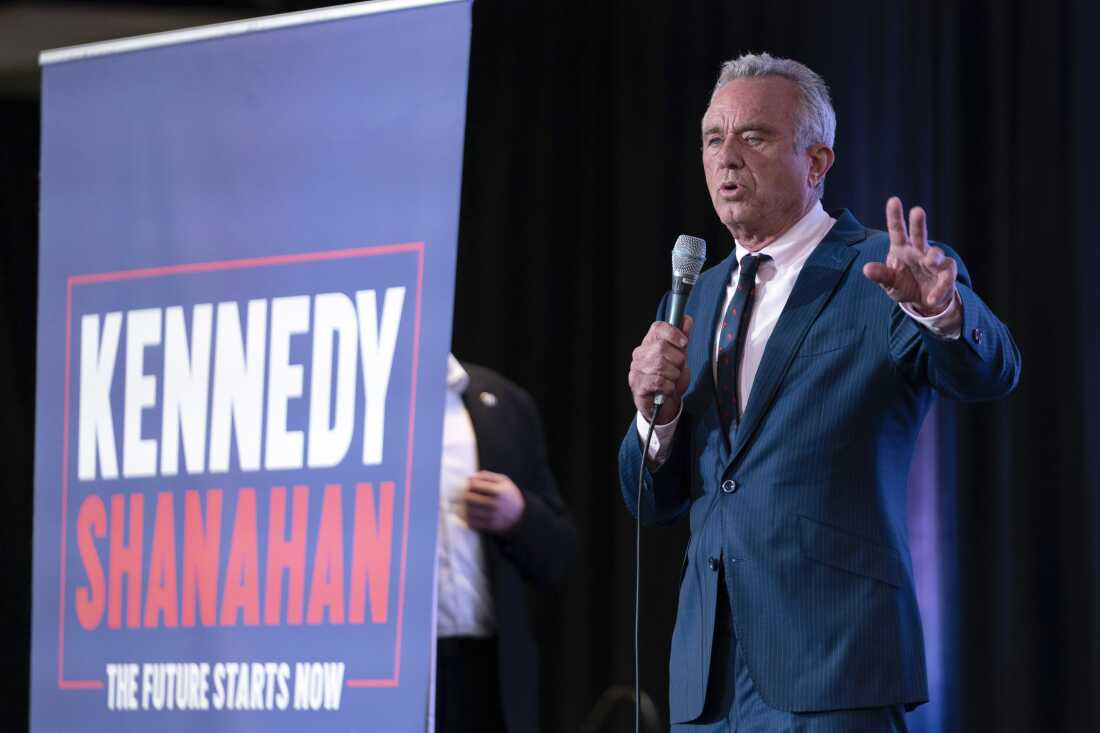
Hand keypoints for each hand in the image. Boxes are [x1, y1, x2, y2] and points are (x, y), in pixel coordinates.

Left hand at [463, 471, 525, 534]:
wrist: (520, 514)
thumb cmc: (508, 494)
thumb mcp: (503, 480)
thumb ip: (486, 476)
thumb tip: (470, 478)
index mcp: (497, 491)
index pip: (474, 485)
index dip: (469, 483)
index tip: (471, 484)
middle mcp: (494, 504)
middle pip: (468, 498)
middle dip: (465, 494)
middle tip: (466, 493)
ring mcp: (491, 516)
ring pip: (468, 510)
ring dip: (465, 505)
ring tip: (468, 502)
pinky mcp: (489, 526)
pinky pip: (472, 522)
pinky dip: (467, 517)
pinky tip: (470, 512)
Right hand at [628, 316, 693, 421]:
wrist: (663, 405)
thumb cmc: (670, 379)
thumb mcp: (680, 358)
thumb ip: (682, 340)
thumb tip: (686, 319)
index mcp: (649, 343)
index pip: (658, 328)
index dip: (673, 333)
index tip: (684, 343)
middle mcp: (640, 354)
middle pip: (661, 347)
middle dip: (677, 360)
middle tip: (677, 368)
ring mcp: (636, 370)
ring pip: (661, 365)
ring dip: (673, 375)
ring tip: (671, 380)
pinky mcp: (637, 385)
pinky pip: (659, 381)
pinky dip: (668, 387)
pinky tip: (666, 389)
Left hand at [863, 197, 956, 315]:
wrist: (924, 301)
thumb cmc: (905, 285)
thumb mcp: (890, 283)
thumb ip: (881, 275)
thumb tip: (866, 268)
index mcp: (902, 249)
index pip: (897, 230)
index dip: (895, 216)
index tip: (893, 200)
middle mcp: (918, 251)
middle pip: (919, 235)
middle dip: (918, 223)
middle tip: (917, 211)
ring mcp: (934, 261)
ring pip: (936, 254)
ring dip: (933, 256)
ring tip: (929, 261)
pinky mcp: (947, 273)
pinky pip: (945, 279)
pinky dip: (939, 290)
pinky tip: (931, 299)